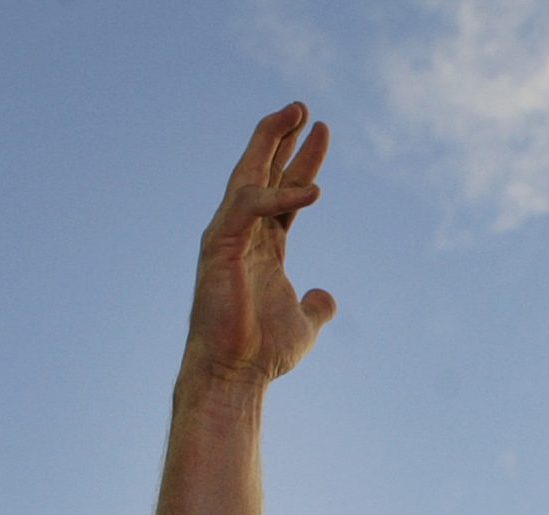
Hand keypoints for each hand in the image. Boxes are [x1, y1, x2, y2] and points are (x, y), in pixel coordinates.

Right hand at [184, 103, 335, 388]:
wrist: (235, 374)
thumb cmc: (262, 352)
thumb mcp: (304, 325)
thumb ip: (316, 306)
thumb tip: (328, 297)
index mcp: (262, 247)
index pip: (283, 193)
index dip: (302, 163)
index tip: (322, 132)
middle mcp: (242, 235)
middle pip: (261, 174)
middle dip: (280, 138)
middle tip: (302, 106)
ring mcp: (228, 237)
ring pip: (248, 176)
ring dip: (271, 142)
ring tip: (297, 112)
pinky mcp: (220, 245)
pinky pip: (251, 207)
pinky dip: (281, 196)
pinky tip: (315, 191)